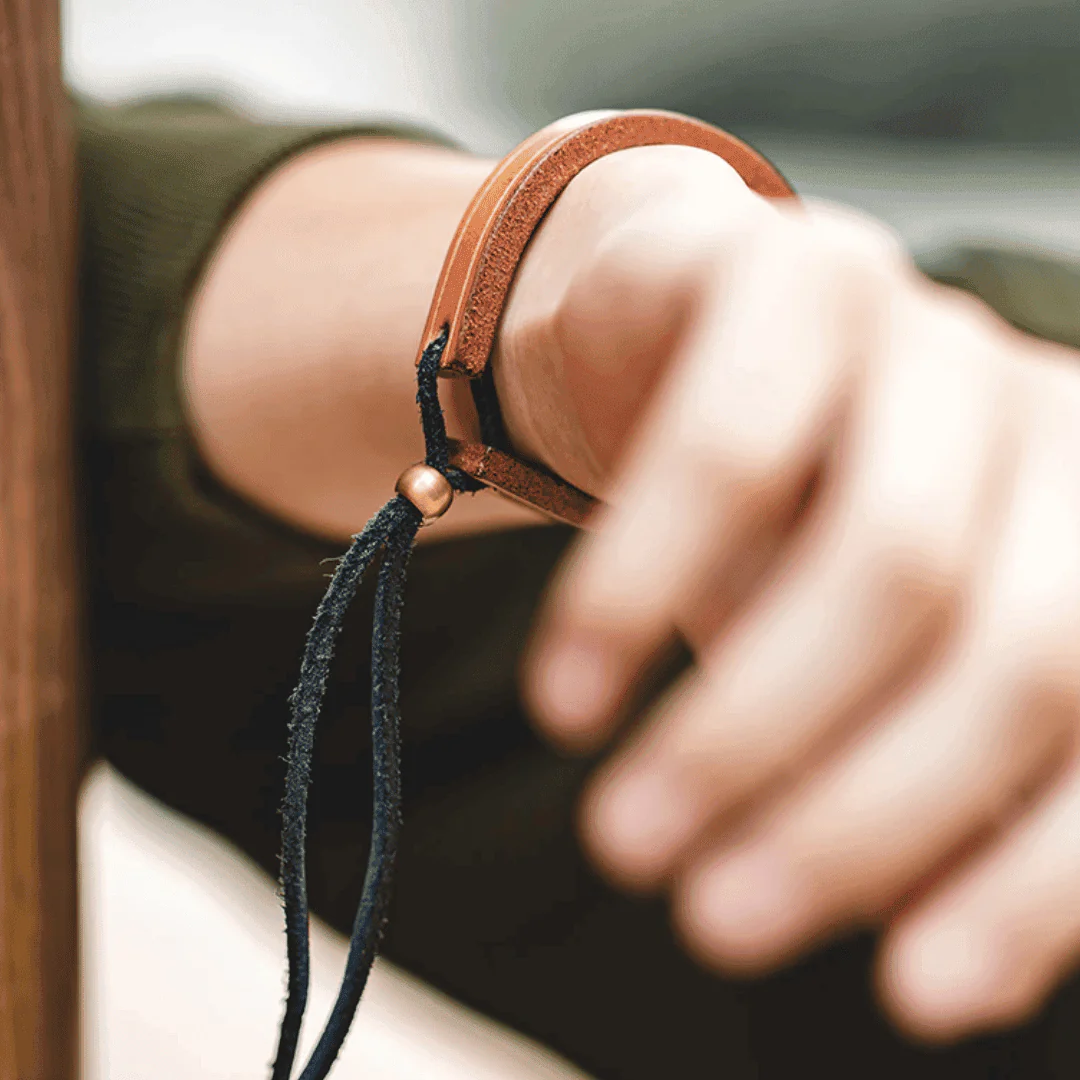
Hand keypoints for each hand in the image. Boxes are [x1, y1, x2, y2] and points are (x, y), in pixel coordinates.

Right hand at [496, 145, 1079, 1042]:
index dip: (1036, 883)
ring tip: (623, 838)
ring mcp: (929, 332)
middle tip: (714, 922)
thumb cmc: (780, 531)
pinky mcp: (793, 270)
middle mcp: (1048, 421)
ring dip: (743, 730)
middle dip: (862, 816)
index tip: (915, 999)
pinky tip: (570, 695)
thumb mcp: (854, 670)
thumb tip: (956, 969)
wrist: (675, 351)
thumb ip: (918, 788)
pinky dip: (639, 591)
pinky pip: (726, 451)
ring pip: (884, 558)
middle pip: (1013, 650)